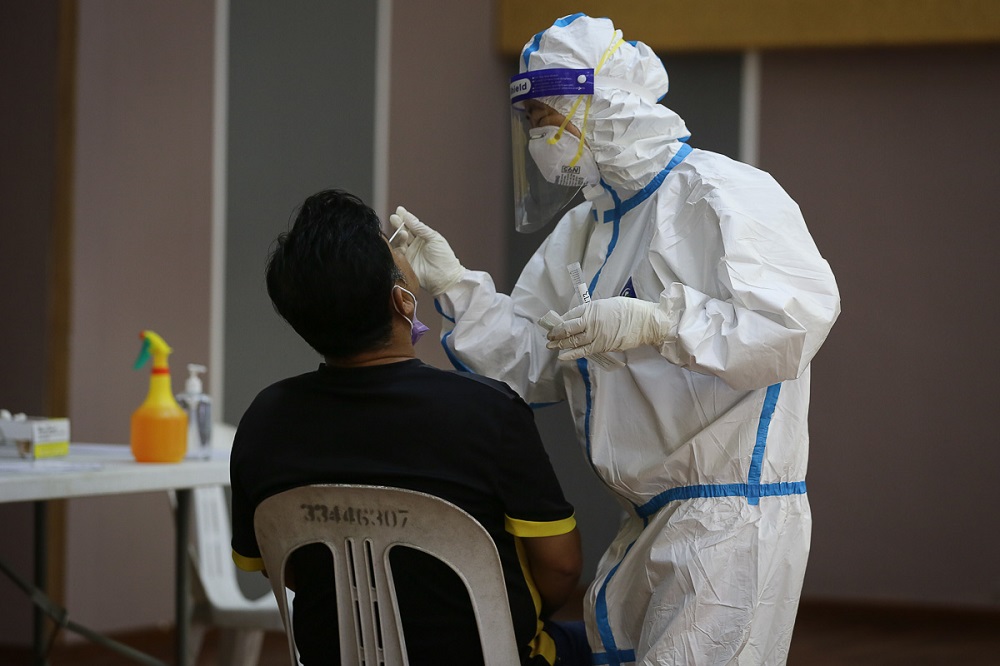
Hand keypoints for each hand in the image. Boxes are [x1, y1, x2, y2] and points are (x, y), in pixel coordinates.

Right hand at [388, 207, 464, 295]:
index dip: (405, 218)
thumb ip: (420, 228)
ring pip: (399, 242)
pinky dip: (398, 248)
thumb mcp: (434, 238)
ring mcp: (409, 254)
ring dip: (399, 236)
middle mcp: (414, 244)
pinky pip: (397, 254)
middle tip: (394, 218)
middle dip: (398, 224)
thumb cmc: (444, 257)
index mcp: (423, 237)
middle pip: (403, 232)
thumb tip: (407, 216)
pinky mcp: (405, 264)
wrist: (445, 277)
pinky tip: (402, 245)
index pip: (411, 225)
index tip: (399, 210)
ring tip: (403, 233)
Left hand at [546, 297, 668, 360]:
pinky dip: (570, 354)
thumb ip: (594, 311)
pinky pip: (582, 351)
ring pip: (572, 340)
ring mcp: (596, 334)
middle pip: (567, 328)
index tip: (555, 324)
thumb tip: (583, 318)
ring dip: (560, 344)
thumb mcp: (609, 304)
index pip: (570, 314)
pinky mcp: (602, 345)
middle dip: (556, 333)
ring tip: (551, 345)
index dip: (560, 320)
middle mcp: (591, 320)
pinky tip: (561, 356)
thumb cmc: (631, 310)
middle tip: (549, 336)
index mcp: (592, 307)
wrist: (646, 322)